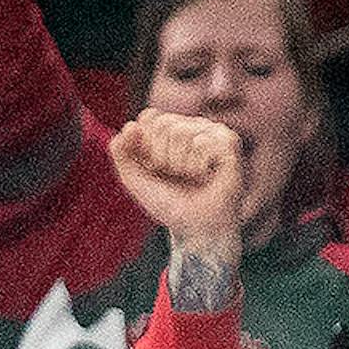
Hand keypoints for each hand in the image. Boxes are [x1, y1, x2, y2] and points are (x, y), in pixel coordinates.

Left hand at [111, 109, 243, 261]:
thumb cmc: (170, 203)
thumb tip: (130, 126)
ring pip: (181, 134)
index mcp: (171, 128)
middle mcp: (192, 125)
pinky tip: (207, 176)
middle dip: (163, 158)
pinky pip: (202, 143)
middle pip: (163, 125)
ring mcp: (212, 132)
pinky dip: (199, 167)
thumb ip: (120, 152)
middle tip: (177, 176)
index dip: (147, 148)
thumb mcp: (134, 179)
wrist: (196, 229)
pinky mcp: (229, 143)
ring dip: (182, 165)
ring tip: (193, 178)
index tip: (156, 169)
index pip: (148, 118)